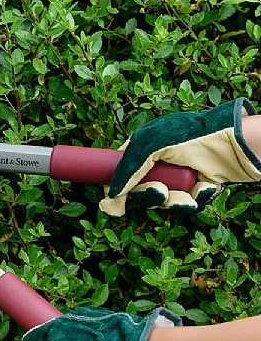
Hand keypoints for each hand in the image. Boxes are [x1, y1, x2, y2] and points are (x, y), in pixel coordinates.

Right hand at [99, 98, 260, 215]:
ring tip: (186, 194)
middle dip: (149, 196)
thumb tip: (109, 198)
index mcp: (145, 149)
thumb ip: (125, 170)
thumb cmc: (189, 136)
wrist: (232, 142)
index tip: (112, 199)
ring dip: (173, 201)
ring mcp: (178, 178)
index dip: (117, 187)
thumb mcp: (148, 146)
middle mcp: (160, 165)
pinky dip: (195, 199)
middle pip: (141, 192)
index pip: (122, 172)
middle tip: (159, 191)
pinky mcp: (197, 189)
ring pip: (163, 203)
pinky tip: (205, 187)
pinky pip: (187, 205)